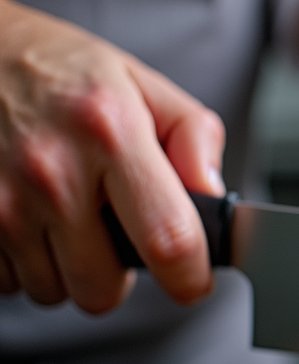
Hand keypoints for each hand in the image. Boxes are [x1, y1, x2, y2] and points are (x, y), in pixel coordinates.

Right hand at [0, 0, 225, 311]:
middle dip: (117, 277)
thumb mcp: (143, 85)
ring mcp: (1, 199)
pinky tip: (30, 220)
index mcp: (112, 134)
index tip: (192, 282)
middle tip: (114, 236)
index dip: (190, 277)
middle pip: (102, 289)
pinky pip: (7, 281)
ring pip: (53, 291)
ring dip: (67, 269)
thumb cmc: (61, 72)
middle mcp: (51, 171)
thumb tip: (213, 195)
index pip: (168, 239)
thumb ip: (195, 138)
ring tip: (67, 219)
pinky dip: (23, 263)